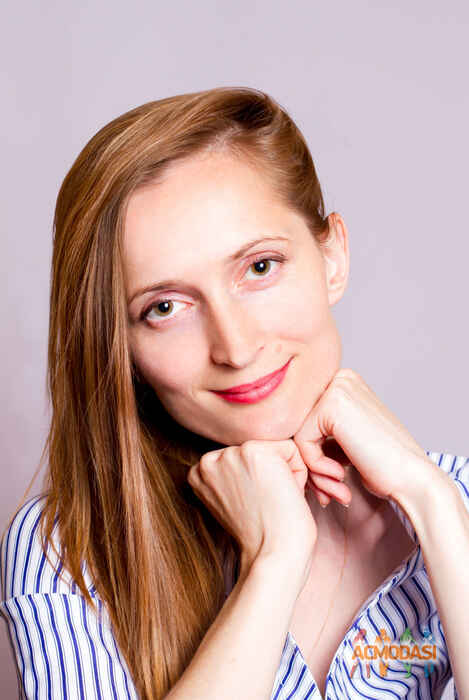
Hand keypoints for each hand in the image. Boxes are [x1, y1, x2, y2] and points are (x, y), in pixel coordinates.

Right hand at [186, 439, 318, 587]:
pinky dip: (298, 473)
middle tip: (266, 506)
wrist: (274, 555)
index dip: (259, 484)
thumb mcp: (235, 500)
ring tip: (274, 501)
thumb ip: (235, 474)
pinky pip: (291, 449)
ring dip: (284, 474)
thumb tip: (255, 453)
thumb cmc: (263, 535)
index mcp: (200, 473)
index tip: (255, 507)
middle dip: (272, 476)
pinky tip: (283, 495)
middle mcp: (208, 460)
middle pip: (260, 451)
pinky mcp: (253, 451)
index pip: (245, 460)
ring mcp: (229, 454)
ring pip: (276, 450)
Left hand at [292, 368, 429, 506]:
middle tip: (326, 490)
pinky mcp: (331, 405)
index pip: (303, 418)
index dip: (310, 453)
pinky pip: (302, 440)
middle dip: (308, 462)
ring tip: (333, 487)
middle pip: (297, 423)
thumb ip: (319, 432)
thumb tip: (281, 437)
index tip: (325, 481)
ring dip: (312, 468)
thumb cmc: (383, 467)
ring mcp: (336, 388)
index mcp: (343, 382)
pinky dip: (315, 465)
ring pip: (297, 433)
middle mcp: (339, 378)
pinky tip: (339, 475)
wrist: (412, 478)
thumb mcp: (344, 441)